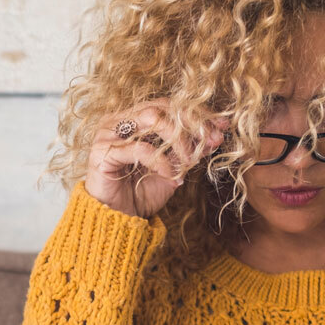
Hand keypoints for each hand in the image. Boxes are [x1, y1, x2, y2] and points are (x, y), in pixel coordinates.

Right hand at [84, 100, 227, 218]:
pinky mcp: (103, 152)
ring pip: (152, 119)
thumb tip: (216, 137)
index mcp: (135, 119)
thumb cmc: (140, 193)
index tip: (222, 127)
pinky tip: (171, 176)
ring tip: (190, 161)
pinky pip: (140, 148)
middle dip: (192, 124)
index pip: (169, 105)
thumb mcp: (173, 169)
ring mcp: (109, 133)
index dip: (197, 114)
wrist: (117, 219)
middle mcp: (120, 119)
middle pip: (162, 107)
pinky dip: (161, 161)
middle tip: (211, 142)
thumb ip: (189, 151)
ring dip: (178, 140)